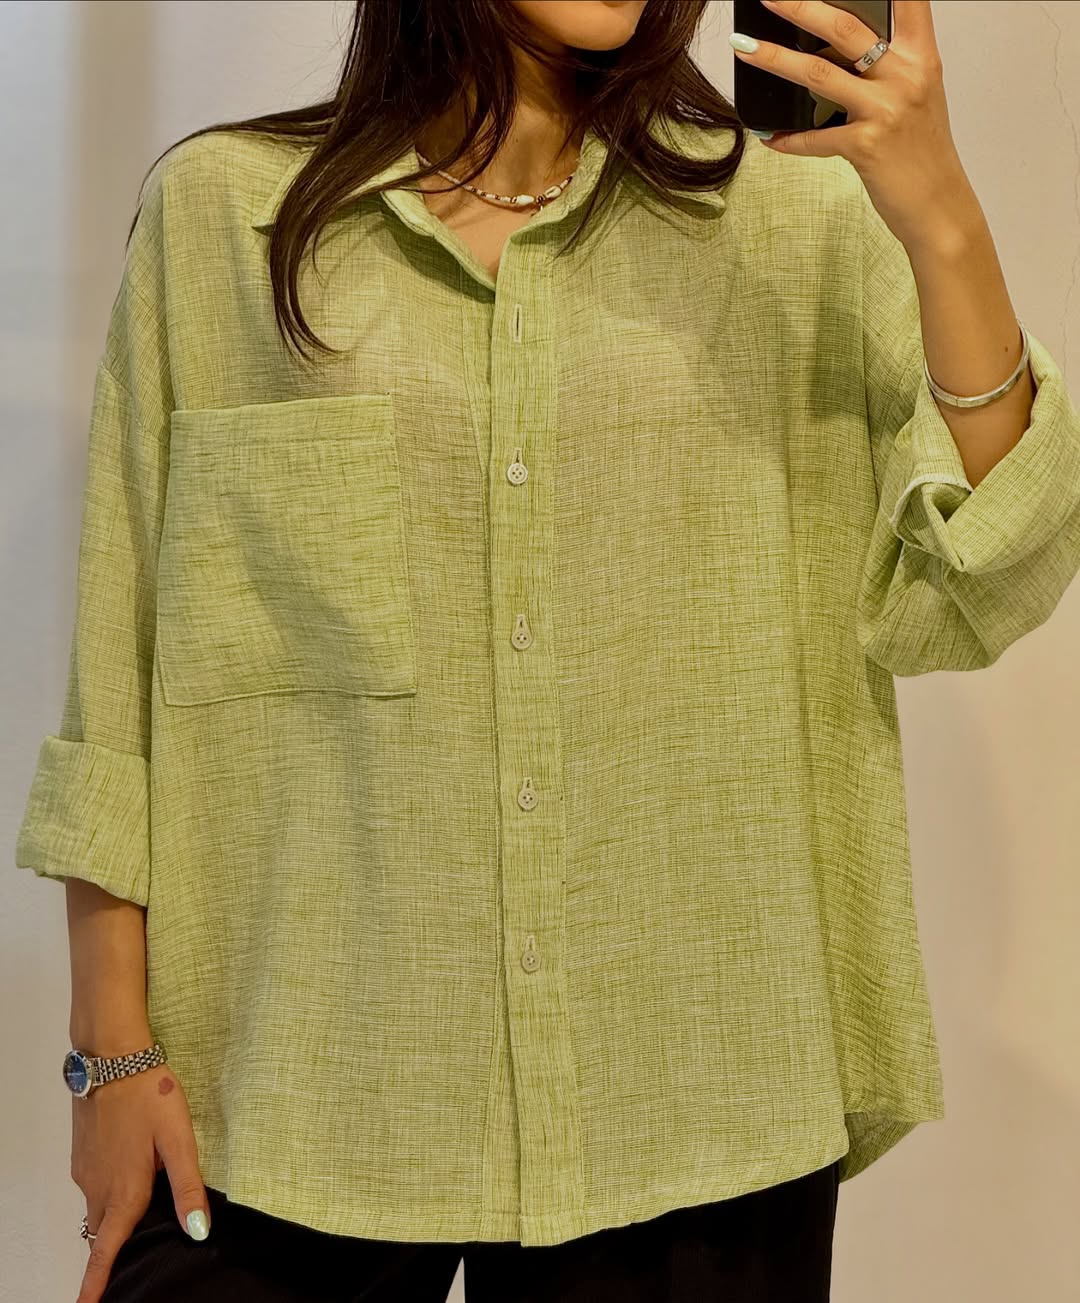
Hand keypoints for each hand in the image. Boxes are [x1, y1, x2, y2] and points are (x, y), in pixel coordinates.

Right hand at [71, 1062, 210, 1302]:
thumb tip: (197, 1232)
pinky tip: (128, 1176)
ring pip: (96, 1209)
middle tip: (126, 1264)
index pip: (105, 1251)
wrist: (111, 1057)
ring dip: (110, 1221)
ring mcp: (85, 1170)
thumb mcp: (178, 1140)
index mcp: (124, 1191)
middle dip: (109, 1253)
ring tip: (136, 1218)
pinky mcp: (82, 1154)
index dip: (96, 1285)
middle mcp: (97, 1187)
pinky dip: (106, 1195)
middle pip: (101, 1234)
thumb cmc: (149, 1095)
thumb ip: (188, 1187)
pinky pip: (92, 1187)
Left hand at [732, 1, 973, 252]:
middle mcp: (905, 76)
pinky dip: (787, 138)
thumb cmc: (921, 152)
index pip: (907, 1)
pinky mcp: (867, 146)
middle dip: (800, 7)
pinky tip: (766, 135)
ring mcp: (886, 111)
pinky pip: (814, 138)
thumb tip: (832, 51)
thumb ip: (884, 68)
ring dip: (775, 60)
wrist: (939, 206)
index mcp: (920, 57)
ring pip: (819, 75)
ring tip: (745, 49)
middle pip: (845, 28)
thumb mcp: (914, 97)